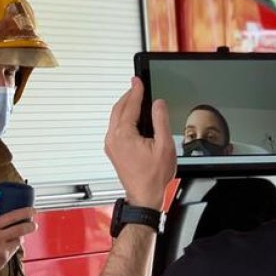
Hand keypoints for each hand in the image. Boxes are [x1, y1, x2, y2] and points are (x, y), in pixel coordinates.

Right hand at [0, 209, 37, 275]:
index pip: (12, 216)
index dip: (24, 213)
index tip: (32, 211)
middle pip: (20, 229)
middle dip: (30, 226)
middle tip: (33, 225)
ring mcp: (2, 249)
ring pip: (18, 241)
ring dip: (18, 239)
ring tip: (12, 238)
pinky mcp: (4, 259)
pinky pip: (13, 251)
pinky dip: (11, 249)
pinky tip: (4, 248)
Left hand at [104, 77, 175, 208]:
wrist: (144, 195)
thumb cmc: (153, 177)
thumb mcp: (164, 146)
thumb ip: (160, 121)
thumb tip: (157, 104)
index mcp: (124, 135)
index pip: (129, 106)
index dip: (136, 91)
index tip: (138, 80)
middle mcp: (113, 139)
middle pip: (119, 109)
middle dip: (129, 96)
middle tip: (137, 85)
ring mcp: (111, 145)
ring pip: (115, 118)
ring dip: (125, 106)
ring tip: (136, 98)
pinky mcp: (113, 150)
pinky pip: (115, 127)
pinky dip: (123, 117)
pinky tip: (132, 117)